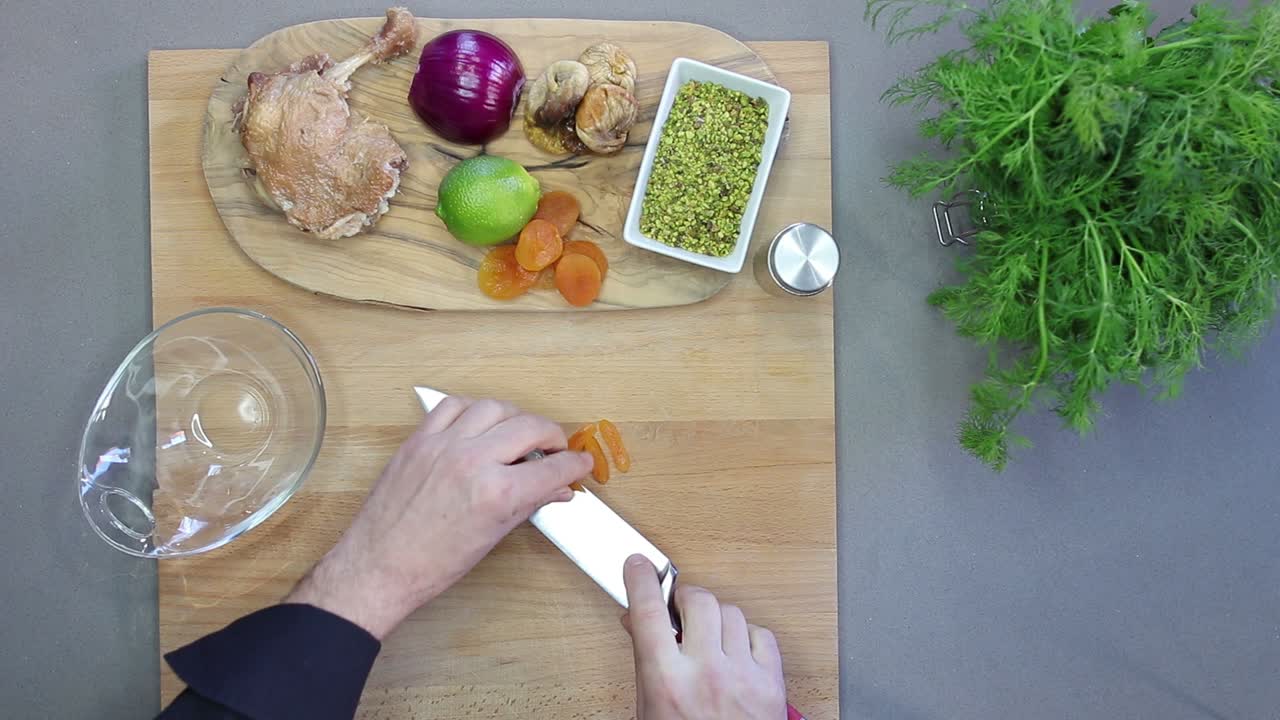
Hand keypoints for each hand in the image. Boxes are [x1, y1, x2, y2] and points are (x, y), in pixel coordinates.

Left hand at [287, 396, 592, 638]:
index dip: (576, 465)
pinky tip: (480, 424)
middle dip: (553, 437)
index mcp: (496, 494)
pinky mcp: (418, 440)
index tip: (581, 464)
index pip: (553, 468)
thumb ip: (527, 504)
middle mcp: (471, 461)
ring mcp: (442, 445)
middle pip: (530, 427)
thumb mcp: (492, 538)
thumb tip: (554, 489)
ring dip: (515, 417)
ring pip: (494, 407)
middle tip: (555, 450)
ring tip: (519, 434)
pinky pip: (452, 406)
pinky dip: (474, 410)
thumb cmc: (431, 564)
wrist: (378, 568)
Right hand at [622, 555, 787, 719]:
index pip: (648, 611)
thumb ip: (646, 662)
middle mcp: (705, 673)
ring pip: (732, 613)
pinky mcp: (771, 684)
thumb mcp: (650, 710)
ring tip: (709, 638)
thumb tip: (638, 622)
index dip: (642, 580)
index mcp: (666, 681)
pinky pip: (761, 636)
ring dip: (717, 618)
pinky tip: (737, 653)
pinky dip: (748, 637)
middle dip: (687, 599)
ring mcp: (742, 676)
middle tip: (680, 610)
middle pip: (698, 601)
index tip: (639, 566)